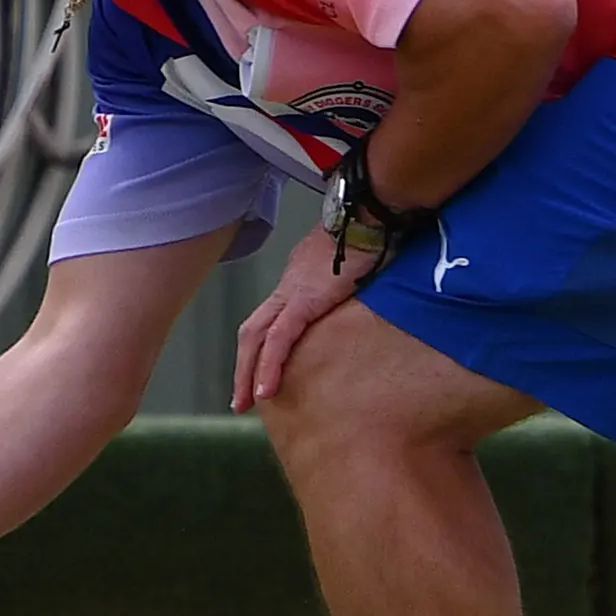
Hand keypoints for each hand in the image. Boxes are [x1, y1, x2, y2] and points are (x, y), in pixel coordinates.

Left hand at [232, 222, 385, 410]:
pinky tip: (265, 390)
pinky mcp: (305, 300)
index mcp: (301, 279)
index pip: (273, 317)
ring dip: (247, 372)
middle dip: (244, 366)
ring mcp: (293, 292)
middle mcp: (289, 286)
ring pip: (257, 337)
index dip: (264, 345)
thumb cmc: (373, 232)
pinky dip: (269, 365)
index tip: (265, 369)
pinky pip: (280, 338)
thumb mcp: (361, 266)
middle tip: (242, 399)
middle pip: (254, 330)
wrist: (372, 213)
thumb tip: (368, 293)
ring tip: (245, 402)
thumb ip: (355, 284)